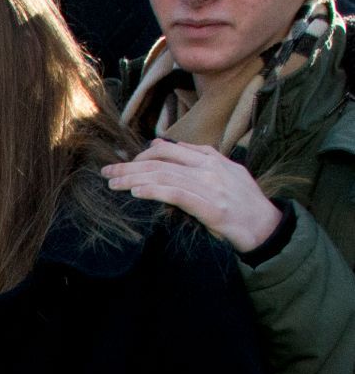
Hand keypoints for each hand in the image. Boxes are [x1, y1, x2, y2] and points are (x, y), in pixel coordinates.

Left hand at [102, 139, 281, 253]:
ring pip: (164, 176)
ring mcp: (211, 187)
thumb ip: (197, 160)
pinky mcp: (211, 207)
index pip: (170, 149)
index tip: (125, 162)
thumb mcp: (224, 173)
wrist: (266, 225)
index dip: (143, 154)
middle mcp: (209, 168)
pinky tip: (136, 192)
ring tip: (113, 183)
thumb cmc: (242, 202)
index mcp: (211, 159)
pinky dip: (154, 191)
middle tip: (107, 172)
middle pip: (161, 162)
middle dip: (130, 166)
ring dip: (133, 179)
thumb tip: (163, 148)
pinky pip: (177, 194)